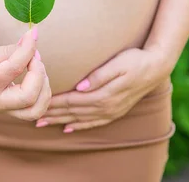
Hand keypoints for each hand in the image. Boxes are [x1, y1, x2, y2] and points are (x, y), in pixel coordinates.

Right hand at [0, 27, 51, 120]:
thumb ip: (10, 49)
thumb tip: (32, 40)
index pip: (14, 68)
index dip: (28, 49)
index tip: (33, 34)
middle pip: (29, 97)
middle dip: (39, 73)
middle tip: (34, 56)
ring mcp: (4, 110)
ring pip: (36, 109)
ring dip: (44, 87)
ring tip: (37, 68)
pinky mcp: (12, 112)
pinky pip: (36, 110)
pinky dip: (43, 95)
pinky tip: (37, 78)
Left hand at [36, 46, 173, 131]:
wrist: (156, 67)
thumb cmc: (135, 60)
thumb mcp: (118, 63)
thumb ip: (99, 75)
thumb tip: (80, 86)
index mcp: (103, 94)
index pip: (72, 101)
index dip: (54, 102)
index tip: (37, 102)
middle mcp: (106, 107)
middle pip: (72, 112)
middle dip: (52, 114)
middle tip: (32, 116)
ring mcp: (111, 111)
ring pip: (80, 119)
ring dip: (61, 121)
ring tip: (43, 123)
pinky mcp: (115, 111)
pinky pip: (93, 123)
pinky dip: (79, 126)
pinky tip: (69, 128)